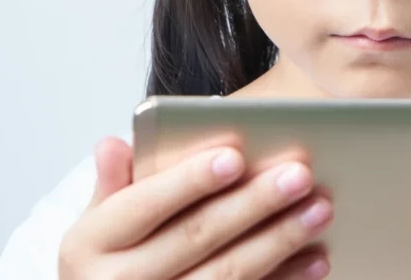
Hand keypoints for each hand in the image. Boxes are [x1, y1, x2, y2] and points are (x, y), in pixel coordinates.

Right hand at [59, 136, 333, 279]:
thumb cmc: (109, 259)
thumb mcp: (96, 223)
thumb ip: (113, 184)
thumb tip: (112, 144)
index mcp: (90, 245)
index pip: (144, 206)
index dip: (190, 180)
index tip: (235, 155)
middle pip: (196, 238)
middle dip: (252, 204)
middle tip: (300, 174)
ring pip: (228, 275)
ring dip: (280, 241)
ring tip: (320, 209)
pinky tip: (316, 259)